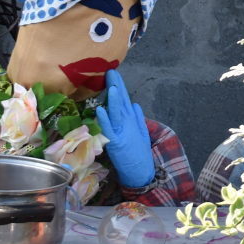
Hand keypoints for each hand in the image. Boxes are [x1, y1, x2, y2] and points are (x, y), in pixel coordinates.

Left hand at [97, 69, 154, 188]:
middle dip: (116, 86)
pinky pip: (109, 129)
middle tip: (110, 71)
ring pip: (117, 113)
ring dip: (114, 100)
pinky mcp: (116, 143)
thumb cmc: (139, 154)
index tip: (113, 74)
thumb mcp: (141, 133)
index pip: (124, 99)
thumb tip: (135, 104)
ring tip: (112, 86)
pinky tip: (101, 110)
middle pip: (121, 102)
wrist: (141, 172)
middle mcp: (127, 123)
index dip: (119, 86)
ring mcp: (122, 132)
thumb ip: (138, 118)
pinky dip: (105, 119)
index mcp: (131, 119)